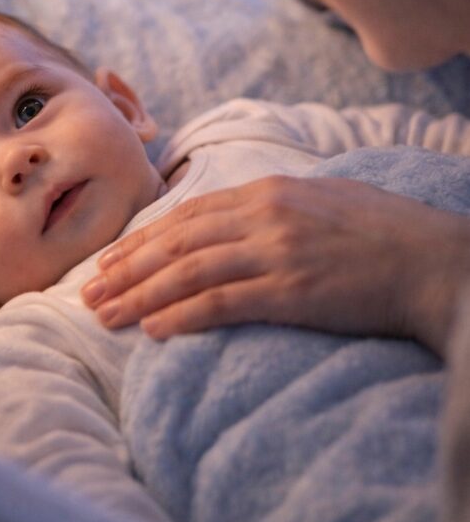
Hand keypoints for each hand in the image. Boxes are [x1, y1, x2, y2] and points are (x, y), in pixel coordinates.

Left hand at [82, 176, 469, 356]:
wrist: (431, 260)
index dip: (143, 239)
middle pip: (176, 242)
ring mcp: (276, 252)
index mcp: (268, 191)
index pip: (188, 215)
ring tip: (105, 315)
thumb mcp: (321, 200)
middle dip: (127, 269)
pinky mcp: (291, 290)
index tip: (112, 260)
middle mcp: (264, 216)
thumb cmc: (381, 232)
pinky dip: (182, 315)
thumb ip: (273, 208)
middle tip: (90, 293)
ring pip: (188, 271)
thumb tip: (233, 223)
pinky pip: (222, 302)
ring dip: (140, 295)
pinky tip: (154, 329)